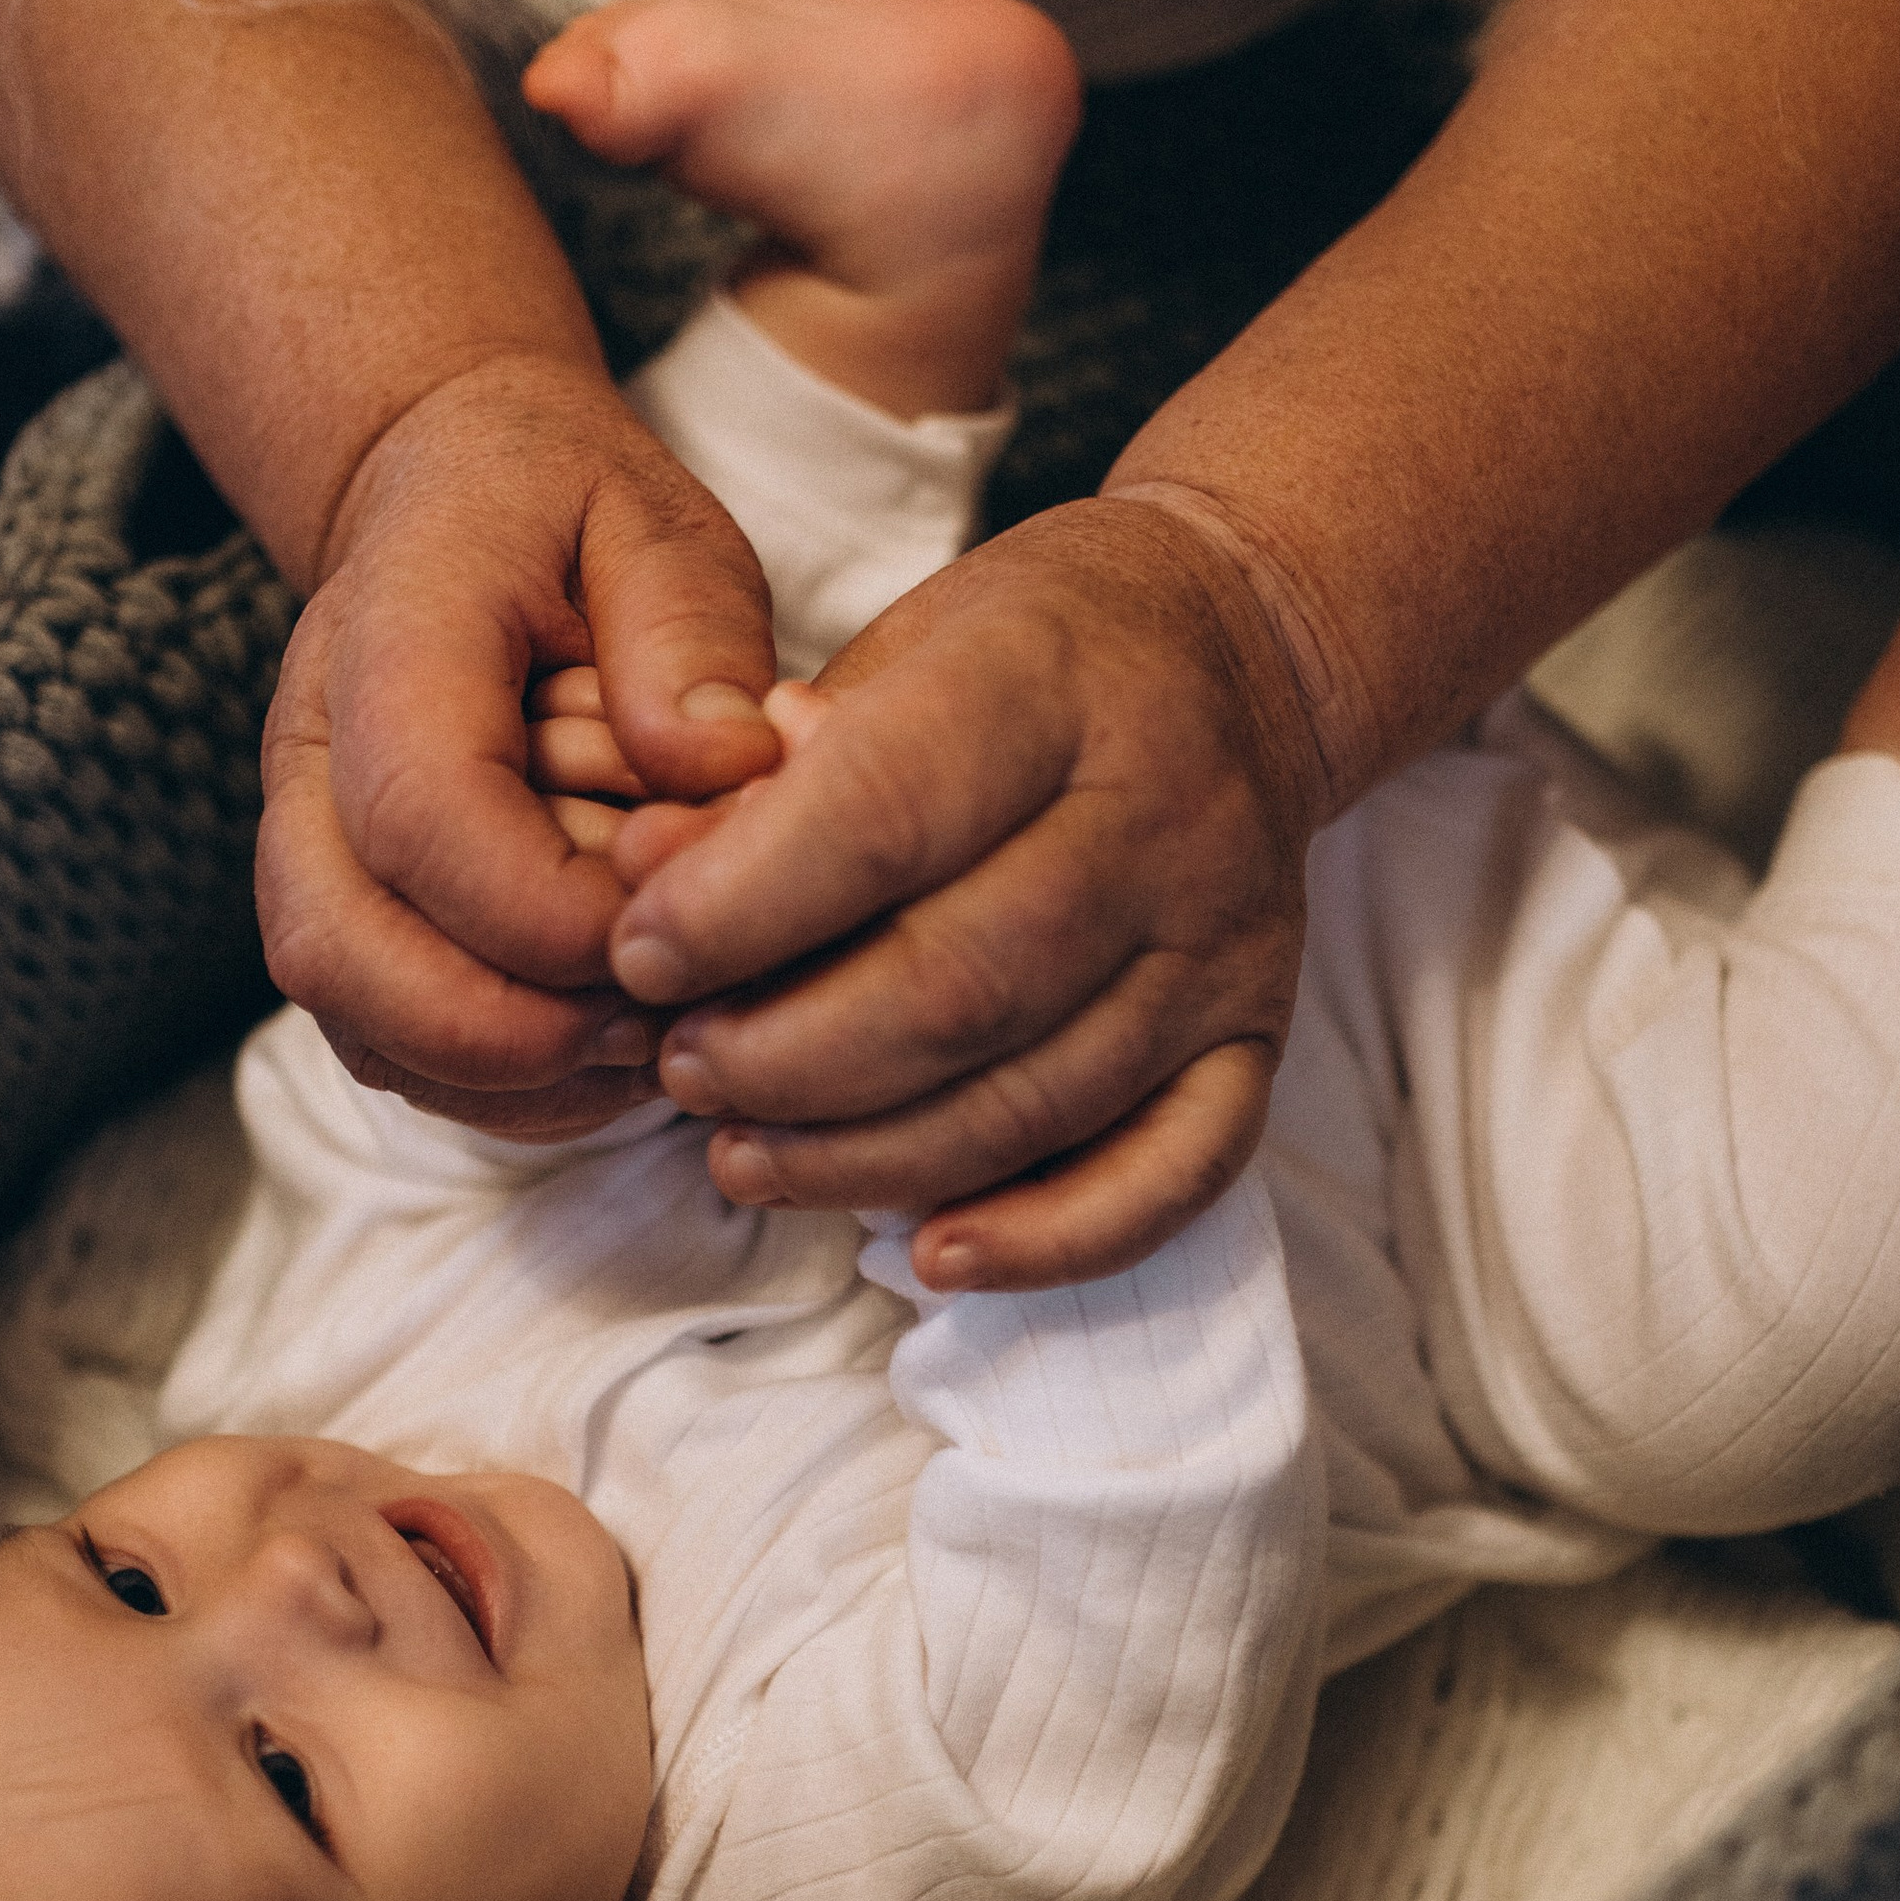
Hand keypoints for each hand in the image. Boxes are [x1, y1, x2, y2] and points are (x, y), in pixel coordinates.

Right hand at [255, 350, 782, 1136]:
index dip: (551, 907)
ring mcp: (307, 855)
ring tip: (651, 1036)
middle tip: (666, 1011)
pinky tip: (611, 1053)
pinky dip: (507, 1091)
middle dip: (519, 1025)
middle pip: (344, 951)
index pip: (420, 812)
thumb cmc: (565, 519)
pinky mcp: (344, 927)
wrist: (448, 505)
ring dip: (517, 1073)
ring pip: (359, 1023)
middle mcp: (307, 760)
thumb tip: (721, 767)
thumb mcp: (654, 520)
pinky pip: (393, 1056)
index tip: (679, 917)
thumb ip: (689, 629)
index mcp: (381, 640)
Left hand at [602, 494, 1336, 1282]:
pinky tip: (931, 1252)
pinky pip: (1168, 1177)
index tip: (637, 958)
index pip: (882, 814)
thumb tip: (645, 876)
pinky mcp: (1262, 1037)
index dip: (736, 910)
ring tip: (746, 1156)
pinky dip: (1047, 1238)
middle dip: (785, 1060)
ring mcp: (1222, 941)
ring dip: (867, 1160)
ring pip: (1037, 1100)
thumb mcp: (893, 652)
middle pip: (956, 988)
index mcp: (1053, 682)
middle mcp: (1161, 814)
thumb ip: (773, 773)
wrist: (1238, 648)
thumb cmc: (1025, 656)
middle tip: (684, 1069)